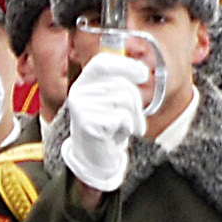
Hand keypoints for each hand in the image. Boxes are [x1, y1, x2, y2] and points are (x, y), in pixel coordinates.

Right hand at [58, 49, 150, 193]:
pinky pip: (122, 117)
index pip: (102, 63)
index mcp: (83, 82)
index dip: (124, 65)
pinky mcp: (87, 123)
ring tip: (123, 128)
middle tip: (135, 118)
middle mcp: (78, 92)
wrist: (93, 158)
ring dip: (133, 117)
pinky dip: (127, 128)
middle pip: (121, 85)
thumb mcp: (113, 102)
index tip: (143, 74)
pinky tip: (115, 135)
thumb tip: (142, 71)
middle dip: (137, 102)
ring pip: (124, 100)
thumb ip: (122, 85)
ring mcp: (80, 107)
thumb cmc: (107, 126)